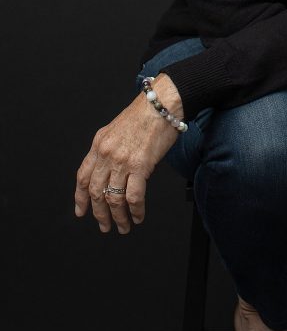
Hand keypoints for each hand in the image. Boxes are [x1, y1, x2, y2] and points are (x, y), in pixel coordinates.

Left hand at [74, 74, 182, 233]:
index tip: (81, 211)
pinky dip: (135, 210)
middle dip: (99, 213)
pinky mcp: (140, 165)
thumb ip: (109, 148)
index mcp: (99, 144)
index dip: (80, 198)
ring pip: (113, 198)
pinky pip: (133, 196)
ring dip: (118, 217)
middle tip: (104, 225)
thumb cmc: (145, 113)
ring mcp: (122, 160)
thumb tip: (111, 170)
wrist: (161, 104)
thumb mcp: (116, 128)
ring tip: (123, 226)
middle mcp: (106, 154)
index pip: (82, 177)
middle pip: (96, 192)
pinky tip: (138, 216)